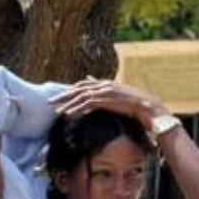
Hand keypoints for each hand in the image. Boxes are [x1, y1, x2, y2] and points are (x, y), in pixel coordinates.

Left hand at [51, 79, 165, 129]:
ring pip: (81, 96)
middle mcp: (104, 85)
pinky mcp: (107, 99)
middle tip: (50, 102)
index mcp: (105, 84)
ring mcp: (105, 91)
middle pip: (78, 89)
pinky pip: (88, 104)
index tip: (59, 98)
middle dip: (63, 95)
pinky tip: (69, 114)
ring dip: (67, 103)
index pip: (83, 86)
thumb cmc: (133, 104)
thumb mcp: (116, 97)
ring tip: (56, 111)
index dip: (70, 91)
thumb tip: (92, 87)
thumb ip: (104, 91)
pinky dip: (77, 108)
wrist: (148, 107)